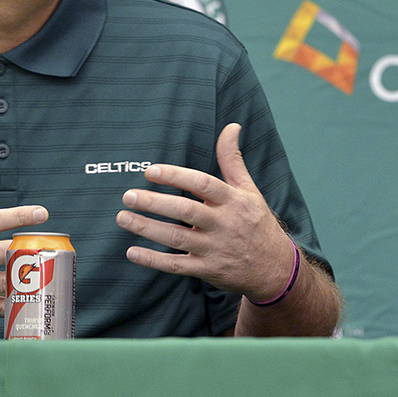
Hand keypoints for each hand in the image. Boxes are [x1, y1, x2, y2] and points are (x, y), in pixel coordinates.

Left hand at [117, 123, 296, 302]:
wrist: (274, 267)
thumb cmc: (256, 222)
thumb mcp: (249, 189)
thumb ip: (233, 159)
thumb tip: (231, 126)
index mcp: (233, 201)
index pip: (202, 184)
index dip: (176, 176)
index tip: (150, 171)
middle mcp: (223, 224)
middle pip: (185, 211)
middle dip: (154, 203)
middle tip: (128, 196)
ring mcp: (214, 249)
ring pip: (177, 238)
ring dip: (147, 228)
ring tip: (123, 218)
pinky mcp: (207, 270)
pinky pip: (176, 266)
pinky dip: (153, 260)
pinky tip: (132, 252)